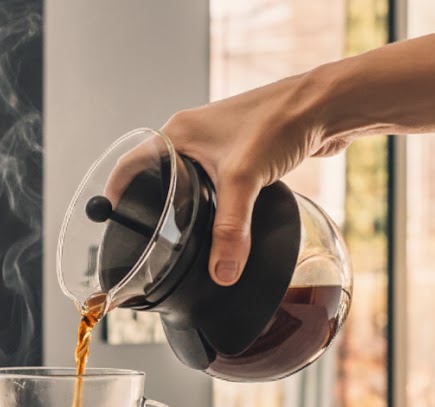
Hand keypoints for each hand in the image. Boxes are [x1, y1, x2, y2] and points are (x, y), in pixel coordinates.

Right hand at [108, 73, 340, 285]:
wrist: (325, 105)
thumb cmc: (279, 121)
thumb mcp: (244, 181)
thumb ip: (230, 231)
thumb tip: (222, 273)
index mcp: (177, 134)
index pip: (131, 164)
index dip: (116, 192)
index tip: (108, 219)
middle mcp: (192, 136)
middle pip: (158, 175)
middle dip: (151, 205)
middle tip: (145, 235)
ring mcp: (218, 144)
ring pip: (189, 180)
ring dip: (184, 205)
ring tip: (179, 234)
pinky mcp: (243, 154)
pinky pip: (217, 183)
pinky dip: (214, 203)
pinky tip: (221, 221)